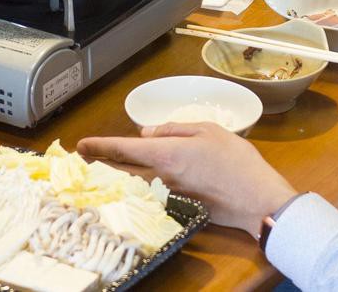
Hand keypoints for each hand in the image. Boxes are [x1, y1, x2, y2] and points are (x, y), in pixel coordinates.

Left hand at [78, 123, 298, 237]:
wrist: (256, 199)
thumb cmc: (236, 160)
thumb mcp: (208, 130)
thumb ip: (174, 129)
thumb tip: (146, 131)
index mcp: (166, 154)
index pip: (123, 149)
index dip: (99, 146)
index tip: (81, 144)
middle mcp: (161, 177)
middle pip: (120, 171)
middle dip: (99, 164)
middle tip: (82, 158)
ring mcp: (168, 195)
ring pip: (132, 184)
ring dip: (114, 176)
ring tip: (100, 168)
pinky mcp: (178, 207)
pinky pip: (148, 194)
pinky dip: (134, 188)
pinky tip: (130, 183)